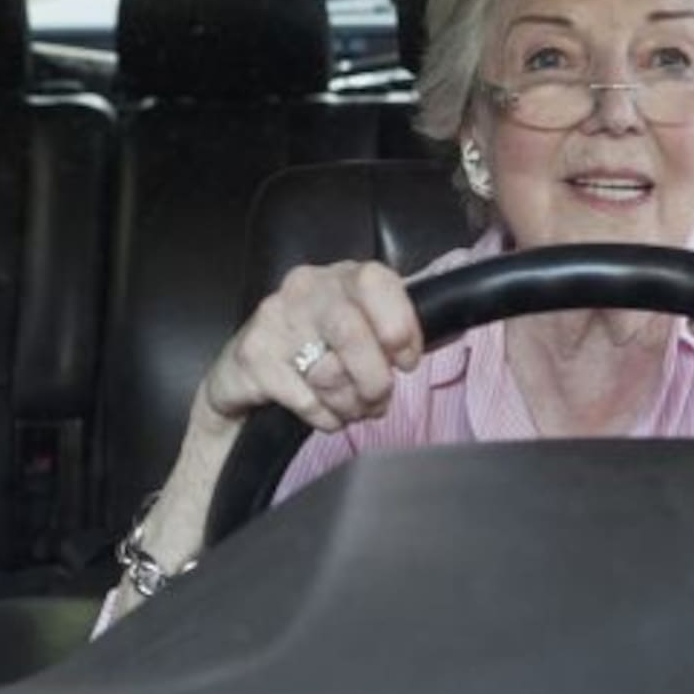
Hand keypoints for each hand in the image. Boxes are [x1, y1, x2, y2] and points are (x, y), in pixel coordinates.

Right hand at [203, 261, 423, 431]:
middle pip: (353, 333)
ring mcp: (275, 318)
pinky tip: (323, 413)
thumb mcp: (360, 326)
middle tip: (378, 400)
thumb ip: (396, 326)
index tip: (406, 361)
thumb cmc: (316, 349)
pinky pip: (305, 398)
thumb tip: (451, 327)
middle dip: (374, 380)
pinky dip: (324, 417)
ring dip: (350, 404)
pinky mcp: (253, 355)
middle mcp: (306, 287)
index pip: (378, 283)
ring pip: (329, 372)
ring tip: (351, 408)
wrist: (242, 374)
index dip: (400, 328)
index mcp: (342, 276)